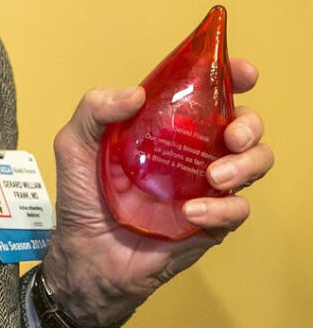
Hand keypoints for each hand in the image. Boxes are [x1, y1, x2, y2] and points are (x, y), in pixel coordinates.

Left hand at [41, 58, 272, 327]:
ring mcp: (203, 186)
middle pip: (243, 125)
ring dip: (246, 165)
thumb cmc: (81, 197)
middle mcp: (189, 151)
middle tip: (231, 136)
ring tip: (215, 177)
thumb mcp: (74, 144)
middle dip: (249, 124)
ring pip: (254, 164)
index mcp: (162, 125)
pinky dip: (222, 208)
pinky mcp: (210, 222)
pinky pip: (237, 210)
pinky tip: (191, 212)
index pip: (205, 93)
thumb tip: (136, 93)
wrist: (85, 255)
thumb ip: (94, 110)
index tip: (243, 72)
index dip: (230, 77)